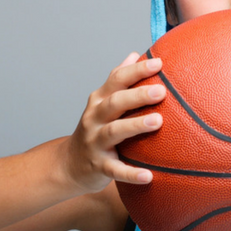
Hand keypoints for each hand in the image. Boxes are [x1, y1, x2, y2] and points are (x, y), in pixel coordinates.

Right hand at [62, 52, 165, 192]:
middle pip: (115, 102)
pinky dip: (131, 173)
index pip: (117, 80)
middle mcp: (95, 118)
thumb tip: (136, 53)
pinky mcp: (98, 166)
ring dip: (135, 126)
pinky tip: (149, 176)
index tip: (159, 63)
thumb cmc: (96, 128)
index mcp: (100, 99)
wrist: (69, 164)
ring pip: (114, 131)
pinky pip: (115, 170)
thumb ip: (119, 79)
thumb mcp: (103, 101)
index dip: (137, 70)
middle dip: (137, 95)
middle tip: (161, 91)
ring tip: (158, 121)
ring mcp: (95, 142)